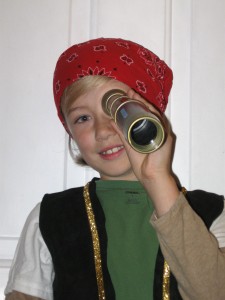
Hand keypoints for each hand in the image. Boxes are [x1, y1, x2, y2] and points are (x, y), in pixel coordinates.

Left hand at [111, 89, 179, 215]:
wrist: (151, 176)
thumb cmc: (143, 164)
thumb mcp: (129, 145)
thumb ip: (122, 133)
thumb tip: (112, 122)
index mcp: (150, 132)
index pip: (143, 113)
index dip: (135, 104)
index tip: (126, 96)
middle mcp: (158, 130)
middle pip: (149, 110)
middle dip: (139, 100)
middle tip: (129, 92)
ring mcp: (163, 132)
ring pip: (154, 113)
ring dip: (144, 104)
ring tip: (133, 96)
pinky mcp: (166, 137)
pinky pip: (159, 121)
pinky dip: (152, 114)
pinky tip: (144, 106)